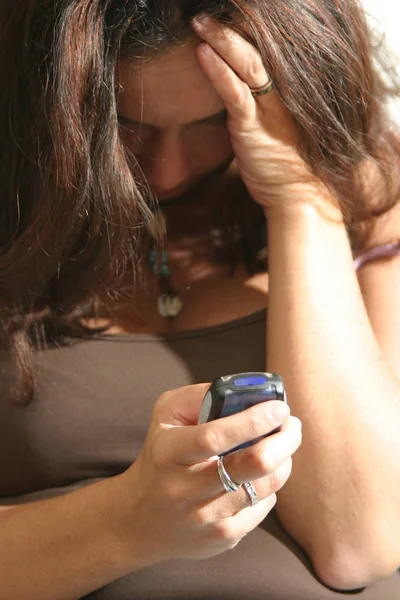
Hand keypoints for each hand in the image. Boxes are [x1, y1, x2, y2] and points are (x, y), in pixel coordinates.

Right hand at [121, 383, 301, 562]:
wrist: (140, 518)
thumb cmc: (161, 454)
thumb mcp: (165, 415)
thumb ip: (199, 396)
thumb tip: (245, 392)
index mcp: (168, 453)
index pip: (214, 437)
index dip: (253, 421)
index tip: (279, 407)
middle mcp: (184, 490)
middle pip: (253, 464)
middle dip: (284, 440)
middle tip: (292, 424)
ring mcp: (205, 519)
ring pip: (266, 486)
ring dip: (283, 459)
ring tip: (280, 443)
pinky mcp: (222, 538)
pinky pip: (264, 506)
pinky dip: (269, 485)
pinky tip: (258, 474)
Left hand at [192, 17, 334, 213]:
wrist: (299, 195)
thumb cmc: (285, 164)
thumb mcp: (275, 128)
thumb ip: (260, 106)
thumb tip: (238, 94)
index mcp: (286, 90)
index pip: (264, 50)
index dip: (243, 33)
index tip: (224, 20)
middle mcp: (282, 93)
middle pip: (257, 47)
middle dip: (232, 27)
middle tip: (206, 13)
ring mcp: (270, 108)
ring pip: (247, 62)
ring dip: (222, 39)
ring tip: (200, 22)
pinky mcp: (254, 126)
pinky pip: (235, 92)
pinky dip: (219, 71)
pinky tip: (203, 52)